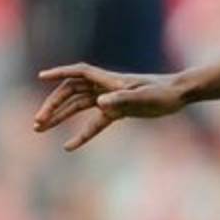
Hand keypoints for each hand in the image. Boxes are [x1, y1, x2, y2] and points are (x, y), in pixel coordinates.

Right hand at [33, 62, 186, 150]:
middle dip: (53, 104)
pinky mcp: (118, 111)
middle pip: (72, 92)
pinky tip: (69, 146)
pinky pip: (94, 122)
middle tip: (38, 121)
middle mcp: (107, 88)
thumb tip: (100, 104)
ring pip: (78, 106)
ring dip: (60, 116)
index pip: (79, 73)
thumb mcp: (144, 97)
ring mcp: (111, 99)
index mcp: (110, 80)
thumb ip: (123, 99)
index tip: (41, 76)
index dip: (60, 72)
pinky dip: (82, 133)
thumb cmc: (164, 93)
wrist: (180, 95)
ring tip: (40, 128)